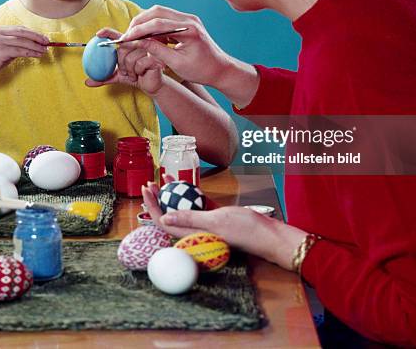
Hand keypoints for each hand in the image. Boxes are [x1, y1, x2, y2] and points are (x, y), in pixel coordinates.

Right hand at [0, 26, 48, 82]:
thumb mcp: (4, 50)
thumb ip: (16, 45)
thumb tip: (34, 45)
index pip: (20, 29)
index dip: (33, 33)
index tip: (44, 38)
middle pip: (23, 32)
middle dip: (37, 37)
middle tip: (48, 42)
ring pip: (23, 42)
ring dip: (36, 46)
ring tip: (44, 50)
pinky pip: (19, 51)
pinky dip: (30, 52)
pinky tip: (37, 55)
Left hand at [85, 28, 165, 95]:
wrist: (150, 85)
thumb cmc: (136, 77)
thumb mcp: (118, 77)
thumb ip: (104, 78)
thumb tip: (87, 82)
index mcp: (128, 45)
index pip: (117, 36)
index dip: (107, 32)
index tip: (97, 34)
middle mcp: (138, 44)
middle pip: (122, 49)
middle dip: (121, 64)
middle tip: (125, 71)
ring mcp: (147, 49)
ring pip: (130, 58)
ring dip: (130, 70)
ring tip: (134, 74)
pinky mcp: (154, 57)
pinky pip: (139, 63)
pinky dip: (137, 72)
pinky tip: (141, 74)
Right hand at [123, 5, 232, 88]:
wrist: (220, 70)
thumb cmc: (201, 70)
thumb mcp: (176, 63)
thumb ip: (156, 50)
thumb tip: (138, 42)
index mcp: (189, 29)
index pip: (158, 23)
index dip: (139, 30)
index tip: (126, 38)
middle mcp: (189, 19)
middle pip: (157, 11)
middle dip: (140, 22)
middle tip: (127, 34)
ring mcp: (188, 19)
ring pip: (160, 13)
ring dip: (145, 23)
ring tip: (134, 36)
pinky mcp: (186, 23)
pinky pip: (165, 19)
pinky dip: (153, 26)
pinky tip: (146, 37)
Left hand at [142, 181, 306, 269]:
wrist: (268, 235)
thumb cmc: (245, 230)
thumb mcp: (216, 221)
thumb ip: (191, 218)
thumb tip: (164, 217)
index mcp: (193, 236)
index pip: (165, 222)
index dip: (153, 207)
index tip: (147, 191)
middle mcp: (196, 231)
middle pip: (170, 215)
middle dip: (158, 200)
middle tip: (149, 184)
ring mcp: (205, 224)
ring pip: (182, 209)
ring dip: (172, 195)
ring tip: (162, 180)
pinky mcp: (215, 217)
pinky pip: (197, 205)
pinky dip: (189, 194)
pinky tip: (184, 182)